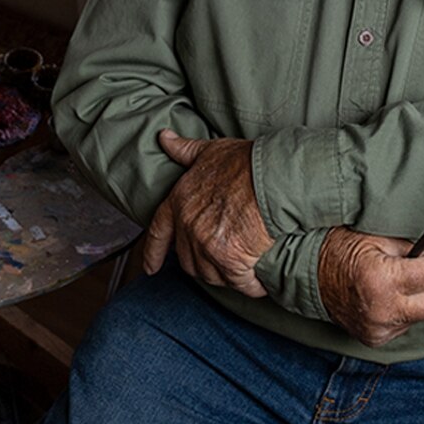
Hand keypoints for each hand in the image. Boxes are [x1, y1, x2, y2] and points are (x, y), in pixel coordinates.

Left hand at [145, 130, 272, 295]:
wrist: (274, 178)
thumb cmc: (247, 163)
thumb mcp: (212, 151)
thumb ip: (186, 150)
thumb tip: (164, 137)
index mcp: (179, 202)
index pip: (158, 234)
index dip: (153, 253)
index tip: (150, 269)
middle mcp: (188, 227)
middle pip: (188, 261)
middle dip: (204, 264)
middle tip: (223, 263)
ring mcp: (208, 246)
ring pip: (212, 275)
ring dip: (227, 277)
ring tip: (243, 272)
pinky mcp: (232, 260)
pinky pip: (240, 283)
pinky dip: (251, 286)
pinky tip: (259, 283)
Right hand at [318, 228, 423, 349]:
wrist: (305, 276)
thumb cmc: (340, 250)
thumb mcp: (378, 238)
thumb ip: (412, 250)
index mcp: (382, 280)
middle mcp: (382, 310)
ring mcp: (378, 328)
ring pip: (422, 316)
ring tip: (419, 280)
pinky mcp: (374, 338)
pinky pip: (405, 324)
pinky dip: (409, 310)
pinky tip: (400, 296)